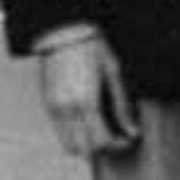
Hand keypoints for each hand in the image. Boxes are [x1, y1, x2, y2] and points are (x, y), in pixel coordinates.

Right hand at [34, 30, 139, 159]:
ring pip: (68, 144)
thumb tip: (132, 132)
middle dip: (101, 149)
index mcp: (86, 103)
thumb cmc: (91, 47)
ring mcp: (54, 107)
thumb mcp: (113, 74)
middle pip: (83, 149)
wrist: (63, 30)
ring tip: (99, 130)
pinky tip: (86, 119)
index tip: (127, 139)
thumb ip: (122, 107)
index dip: (117, 145)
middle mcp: (67, 109)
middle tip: (114, 137)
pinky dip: (73, 132)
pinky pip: (60, 130)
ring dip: (85, 144)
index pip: (101, 141)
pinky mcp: (47, 102)